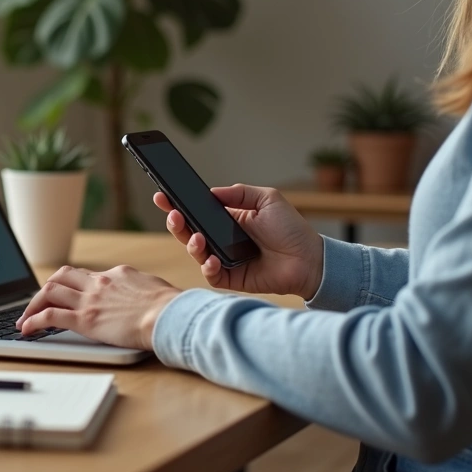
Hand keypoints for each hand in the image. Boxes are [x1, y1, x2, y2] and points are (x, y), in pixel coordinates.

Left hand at [15, 265, 181, 350]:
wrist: (168, 315)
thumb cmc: (170, 306)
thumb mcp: (153, 288)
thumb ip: (140, 289)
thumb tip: (141, 294)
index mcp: (116, 274)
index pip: (86, 276)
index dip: (73, 285)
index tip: (68, 295)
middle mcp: (99, 283)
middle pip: (62, 277)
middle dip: (47, 288)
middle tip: (39, 303)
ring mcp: (90, 300)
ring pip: (49, 291)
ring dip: (33, 304)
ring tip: (25, 318)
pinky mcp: (85, 320)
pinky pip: (50, 316)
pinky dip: (33, 320)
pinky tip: (26, 329)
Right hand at [154, 184, 323, 298]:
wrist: (309, 259)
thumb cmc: (291, 229)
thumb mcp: (267, 199)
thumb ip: (239, 193)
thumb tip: (211, 192)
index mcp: (227, 220)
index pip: (196, 211)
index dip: (177, 204)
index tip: (162, 196)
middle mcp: (221, 239)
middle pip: (188, 232)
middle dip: (176, 223)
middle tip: (174, 215)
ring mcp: (224, 260)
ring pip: (195, 252)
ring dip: (190, 244)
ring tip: (198, 238)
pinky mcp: (230, 278)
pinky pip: (210, 275)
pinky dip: (208, 267)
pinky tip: (214, 260)